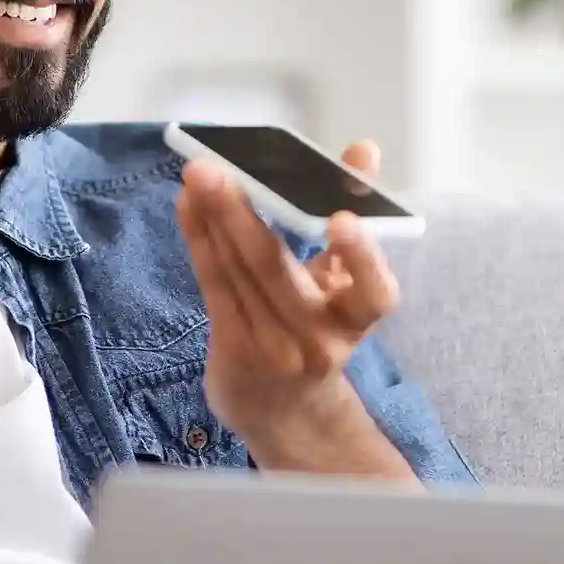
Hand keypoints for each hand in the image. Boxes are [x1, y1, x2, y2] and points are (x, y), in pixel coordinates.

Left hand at [175, 140, 407, 472]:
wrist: (286, 413)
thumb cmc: (318, 329)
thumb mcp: (345, 282)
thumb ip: (351, 214)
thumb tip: (364, 150)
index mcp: (358, 318)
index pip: (375, 293)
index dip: (362, 257)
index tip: (344, 219)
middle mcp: (319, 338)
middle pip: (278, 271)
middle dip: (242, 215)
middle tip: (215, 168)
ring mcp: (273, 349)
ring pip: (238, 274)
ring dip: (210, 219)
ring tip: (196, 176)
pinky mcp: (235, 351)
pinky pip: (215, 287)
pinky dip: (200, 242)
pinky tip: (188, 207)